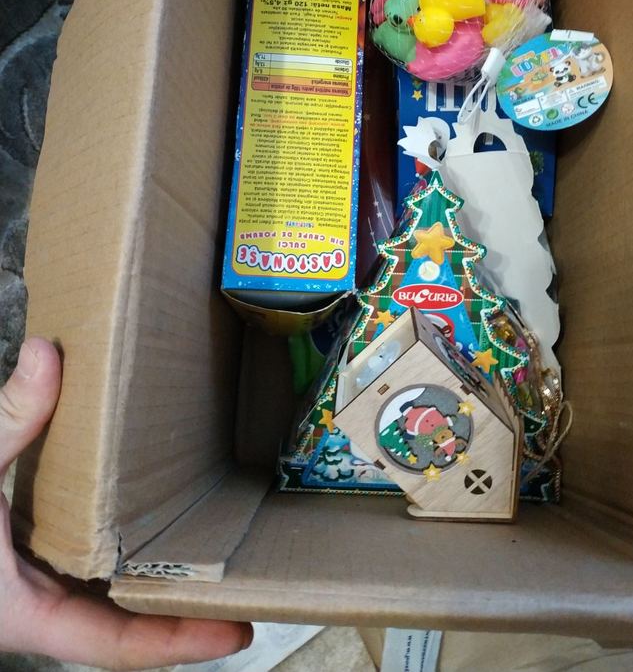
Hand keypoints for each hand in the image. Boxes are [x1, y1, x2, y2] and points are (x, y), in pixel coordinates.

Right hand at [1, 338, 252, 669]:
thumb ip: (4, 424)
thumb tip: (47, 354)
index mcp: (23, 613)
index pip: (117, 645)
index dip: (181, 641)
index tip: (242, 628)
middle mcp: (32, 608)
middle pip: (121, 620)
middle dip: (179, 607)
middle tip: (244, 576)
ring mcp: (24, 587)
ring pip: (99, 592)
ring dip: (148, 575)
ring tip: (207, 543)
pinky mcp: (16, 560)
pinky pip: (77, 560)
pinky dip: (111, 544)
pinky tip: (136, 513)